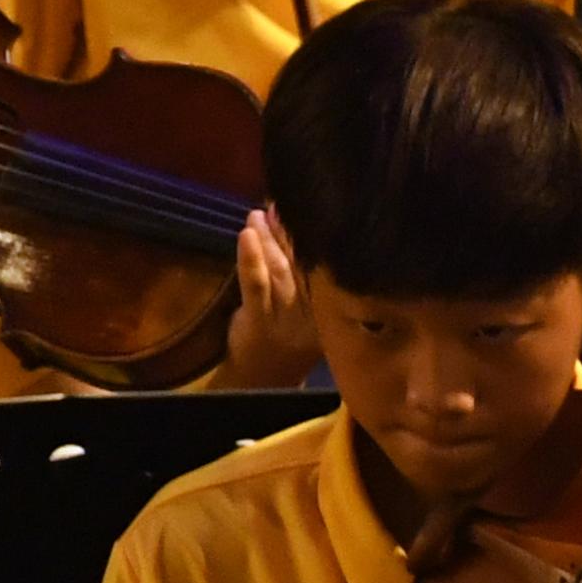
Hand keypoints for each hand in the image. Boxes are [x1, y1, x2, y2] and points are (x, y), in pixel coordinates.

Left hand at [216, 206, 316, 389]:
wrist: (261, 381)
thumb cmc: (285, 337)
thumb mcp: (307, 306)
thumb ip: (305, 270)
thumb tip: (297, 220)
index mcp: (334, 306)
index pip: (326, 262)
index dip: (314, 232)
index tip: (308, 204)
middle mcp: (316, 313)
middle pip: (305, 262)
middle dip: (290, 230)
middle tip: (280, 201)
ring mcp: (287, 319)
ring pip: (281, 270)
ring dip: (270, 238)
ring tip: (259, 215)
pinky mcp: (260, 322)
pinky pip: (257, 286)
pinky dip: (251, 259)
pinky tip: (247, 234)